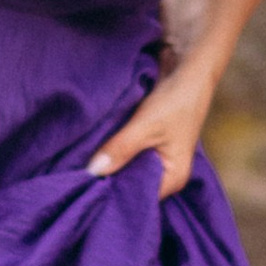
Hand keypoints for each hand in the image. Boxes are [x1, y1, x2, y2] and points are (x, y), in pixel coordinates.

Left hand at [88, 57, 214, 200]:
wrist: (188, 66)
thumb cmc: (177, 99)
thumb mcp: (145, 126)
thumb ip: (120, 149)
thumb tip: (92, 172)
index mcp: (172, 178)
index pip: (138, 199)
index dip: (113, 194)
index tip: (85, 191)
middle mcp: (165, 173)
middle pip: (130, 185)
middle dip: (109, 180)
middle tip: (77, 179)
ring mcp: (157, 158)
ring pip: (126, 168)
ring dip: (109, 164)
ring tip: (81, 167)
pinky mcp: (147, 143)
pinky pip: (126, 154)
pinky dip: (113, 151)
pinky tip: (94, 151)